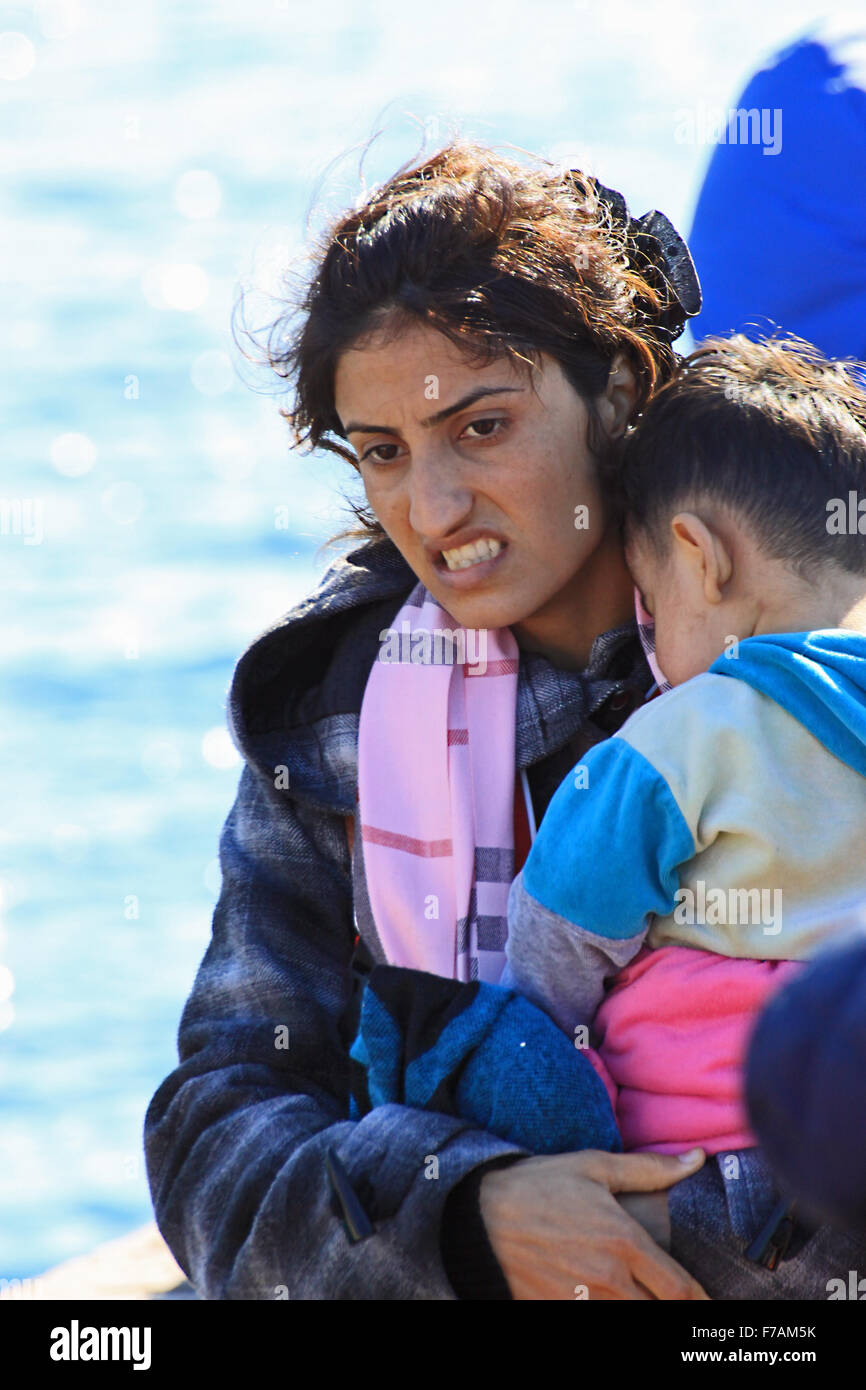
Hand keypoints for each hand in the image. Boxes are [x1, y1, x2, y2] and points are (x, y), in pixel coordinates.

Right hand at [478, 1147, 708, 1299]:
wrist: (479, 1214)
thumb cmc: (539, 1185)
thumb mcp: (594, 1167)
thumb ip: (650, 1169)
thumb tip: (697, 1158)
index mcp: (625, 1242)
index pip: (681, 1289)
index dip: (704, 1304)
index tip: (713, 1307)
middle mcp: (608, 1280)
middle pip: (660, 1314)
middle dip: (676, 1312)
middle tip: (684, 1305)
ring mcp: (582, 1303)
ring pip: (631, 1322)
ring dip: (644, 1312)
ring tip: (646, 1298)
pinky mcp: (558, 1313)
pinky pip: (596, 1324)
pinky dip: (610, 1317)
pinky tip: (613, 1302)